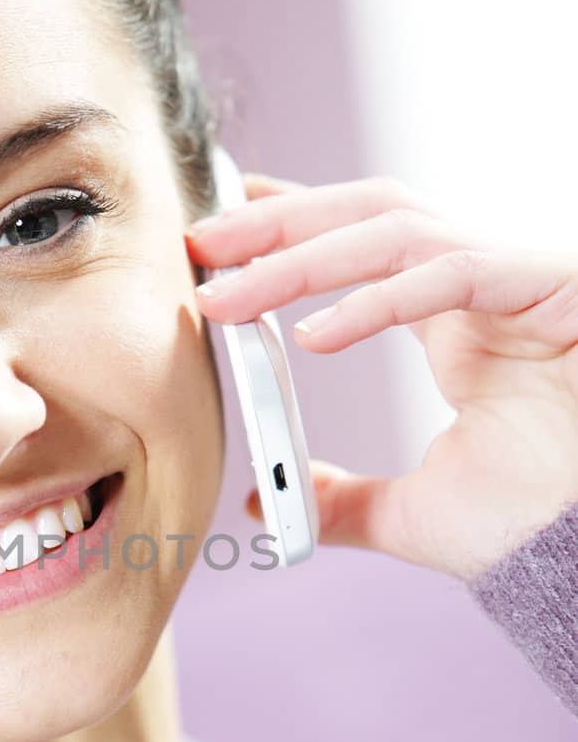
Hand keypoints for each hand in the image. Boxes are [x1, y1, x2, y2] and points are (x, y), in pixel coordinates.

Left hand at [185, 172, 577, 580]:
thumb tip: (266, 505)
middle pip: (372, 214)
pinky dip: (379, 299)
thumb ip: (339, 502)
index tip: (220, 228)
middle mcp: (485, 288)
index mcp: (457, 323)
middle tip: (198, 242)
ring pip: (398, 231)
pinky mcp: (556, 288)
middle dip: (279, 222)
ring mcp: (520, 281)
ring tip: (225, 293)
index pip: (366, 243)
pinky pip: (455, 271)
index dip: (294, 221)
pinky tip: (313, 335)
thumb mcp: (408, 514)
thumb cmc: (532, 527)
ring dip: (301, 256)